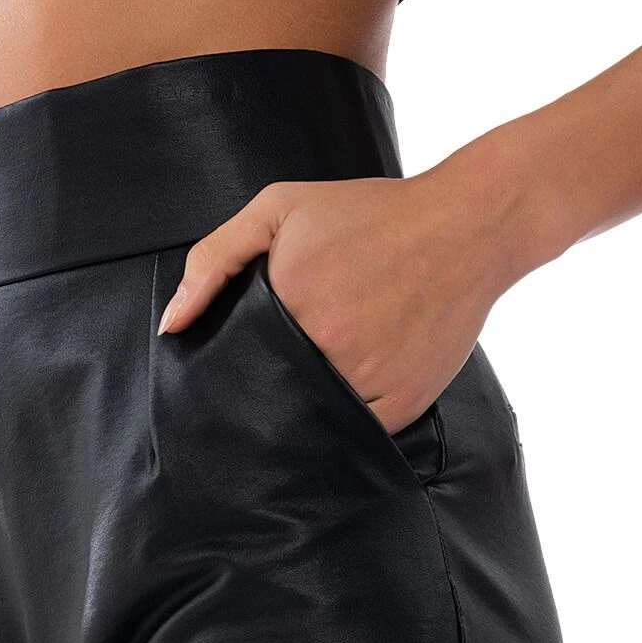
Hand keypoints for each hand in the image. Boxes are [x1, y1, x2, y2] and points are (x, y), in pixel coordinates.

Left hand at [156, 150, 520, 434]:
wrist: (467, 227)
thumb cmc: (372, 214)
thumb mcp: (282, 208)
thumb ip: (216, 259)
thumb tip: (173, 324)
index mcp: (291, 301)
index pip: (235, 364)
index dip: (226, 374)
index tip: (223, 381)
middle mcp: (328, 347)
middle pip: (270, 398)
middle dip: (259, 397)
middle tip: (263, 389)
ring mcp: (368, 381)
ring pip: (311, 422)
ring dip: (300, 414)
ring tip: (310, 386)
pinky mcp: (403, 405)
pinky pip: (355, 434)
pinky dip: (344, 424)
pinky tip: (348, 393)